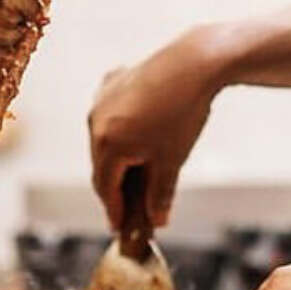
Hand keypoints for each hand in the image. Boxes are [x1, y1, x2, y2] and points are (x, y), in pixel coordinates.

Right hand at [89, 29, 223, 230]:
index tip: (120, 226)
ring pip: (105, 138)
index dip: (114, 210)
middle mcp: (95, 120)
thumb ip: (161, 195)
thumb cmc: (183, 112)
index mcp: (107, 144)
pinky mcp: (114, 81)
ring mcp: (102, 98)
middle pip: (102, 164)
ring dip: (118, 156)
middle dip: (117, 185)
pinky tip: (136, 131)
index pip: (105, 188)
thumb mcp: (172, 160)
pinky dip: (120, 127)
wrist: (194, 63)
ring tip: (136, 171)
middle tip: (131, 205)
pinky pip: (110, 112)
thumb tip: (157, 220)